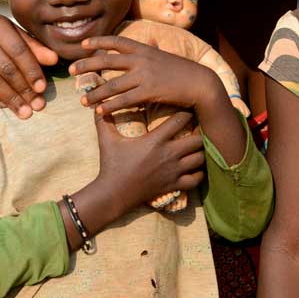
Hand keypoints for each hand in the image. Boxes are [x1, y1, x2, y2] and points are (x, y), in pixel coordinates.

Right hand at [0, 15, 58, 118]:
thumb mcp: (15, 39)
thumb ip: (33, 49)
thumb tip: (54, 60)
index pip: (18, 50)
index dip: (32, 71)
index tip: (42, 89)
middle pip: (5, 67)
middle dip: (24, 89)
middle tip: (37, 106)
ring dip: (10, 99)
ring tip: (25, 112)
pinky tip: (4, 106)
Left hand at [72, 36, 219, 115]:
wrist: (200, 83)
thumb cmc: (183, 70)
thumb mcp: (166, 55)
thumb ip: (154, 49)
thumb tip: (150, 39)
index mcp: (144, 49)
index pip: (116, 41)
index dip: (98, 42)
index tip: (83, 45)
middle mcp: (141, 60)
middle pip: (107, 61)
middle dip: (86, 66)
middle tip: (71, 71)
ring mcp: (144, 76)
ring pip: (112, 85)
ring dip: (95, 93)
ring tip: (82, 100)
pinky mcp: (148, 92)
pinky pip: (124, 100)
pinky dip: (110, 106)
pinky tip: (99, 111)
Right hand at [86, 110, 206, 220]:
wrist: (113, 193)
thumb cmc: (111, 165)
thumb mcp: (106, 140)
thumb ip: (103, 119)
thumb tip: (97, 104)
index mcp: (155, 140)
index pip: (181, 119)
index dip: (186, 112)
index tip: (185, 109)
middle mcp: (168, 154)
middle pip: (198, 139)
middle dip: (199, 132)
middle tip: (196, 128)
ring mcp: (173, 171)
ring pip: (200, 158)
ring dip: (201, 151)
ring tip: (197, 146)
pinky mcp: (173, 185)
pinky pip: (196, 179)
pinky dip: (199, 172)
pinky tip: (194, 167)